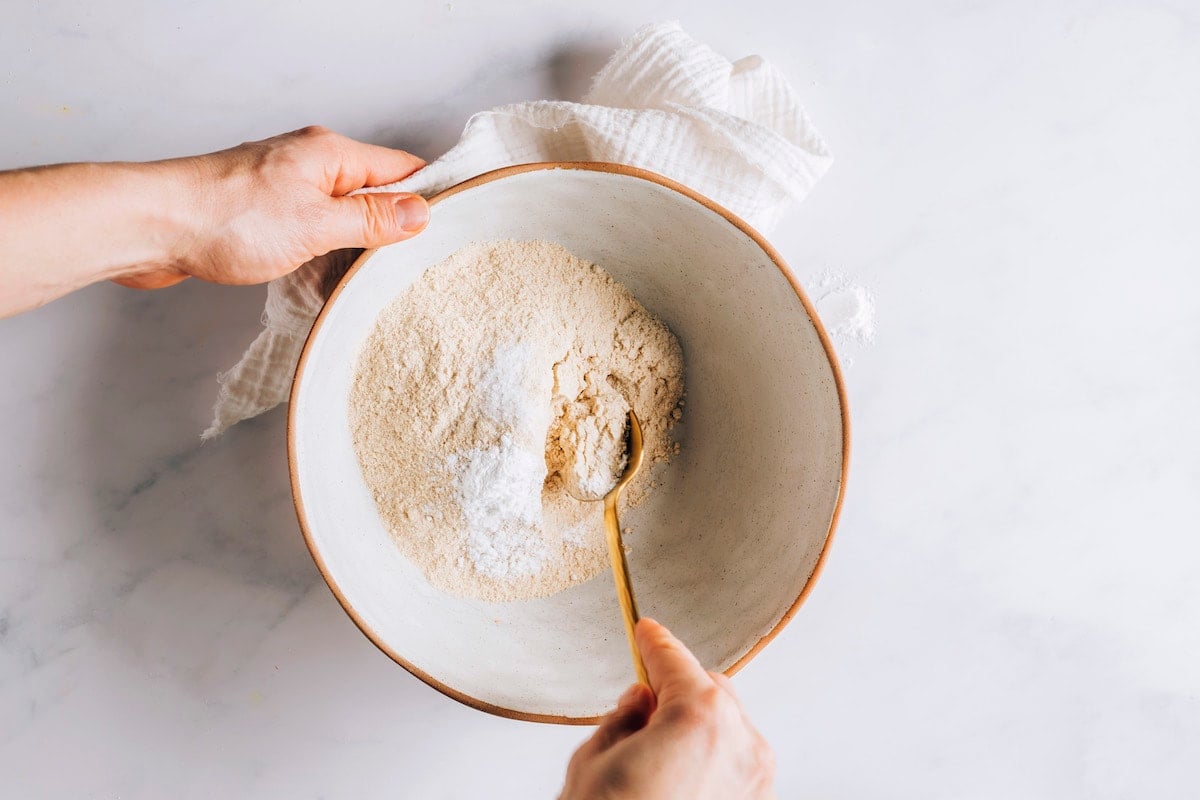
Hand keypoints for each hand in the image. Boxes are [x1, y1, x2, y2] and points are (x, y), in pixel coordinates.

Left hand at [117, 126, 428, 288]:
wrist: (152, 227)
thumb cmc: (226, 218)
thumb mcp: (316, 223)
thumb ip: (371, 219)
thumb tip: (420, 212)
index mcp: (330, 154)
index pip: (402, 168)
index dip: (430, 197)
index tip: (453, 229)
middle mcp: (309, 164)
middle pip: (372, 195)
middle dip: (390, 233)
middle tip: (409, 270)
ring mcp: (284, 188)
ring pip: (340, 219)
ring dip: (352, 251)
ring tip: (364, 283)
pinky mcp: (261, 214)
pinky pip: (310, 234)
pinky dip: (320, 258)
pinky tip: (321, 284)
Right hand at [560, 618, 774, 799]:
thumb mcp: (594, 761)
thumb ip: (623, 719)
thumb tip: (639, 702)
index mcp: (699, 717)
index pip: (675, 661)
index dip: (654, 643)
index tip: (646, 631)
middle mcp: (740, 743)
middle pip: (710, 690)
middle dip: (678, 690)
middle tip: (641, 705)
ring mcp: (755, 780)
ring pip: (728, 727)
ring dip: (697, 726)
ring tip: (655, 753)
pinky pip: (735, 764)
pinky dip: (712, 759)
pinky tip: (676, 778)